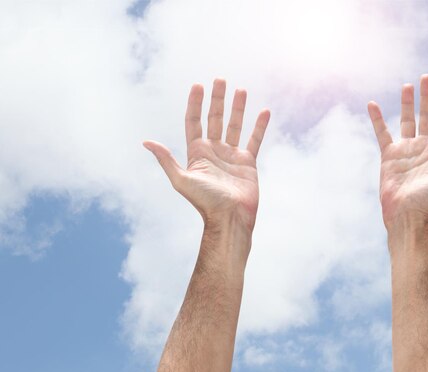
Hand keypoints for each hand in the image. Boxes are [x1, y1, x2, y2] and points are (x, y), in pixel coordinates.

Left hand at [144, 79, 269, 232]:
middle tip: (220, 79)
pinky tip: (263, 111)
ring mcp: (232, 156)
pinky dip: (260, 126)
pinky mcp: (248, 163)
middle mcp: (214, 151)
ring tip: (240, 89)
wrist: (230, 218)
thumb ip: (166, 159)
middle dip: (217, 99)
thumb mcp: (182, 180)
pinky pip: (255, 140)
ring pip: (235, 125)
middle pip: (214, 119)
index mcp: (197, 153)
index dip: (195, 104)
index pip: (194, 122)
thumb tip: (146, 141)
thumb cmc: (205, 202)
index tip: (197, 86)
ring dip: (238, 107)